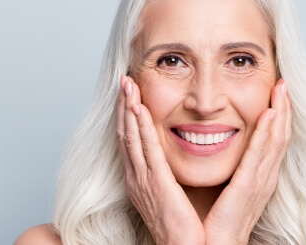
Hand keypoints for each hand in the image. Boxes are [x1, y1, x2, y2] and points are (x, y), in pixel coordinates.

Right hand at [116, 75, 204, 244]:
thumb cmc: (183, 225)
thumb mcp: (170, 194)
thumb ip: (168, 174)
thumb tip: (172, 158)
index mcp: (140, 179)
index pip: (131, 140)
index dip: (128, 115)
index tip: (130, 94)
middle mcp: (136, 177)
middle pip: (125, 133)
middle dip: (123, 106)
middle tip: (124, 80)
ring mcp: (143, 180)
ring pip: (131, 137)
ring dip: (128, 109)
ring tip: (128, 85)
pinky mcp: (155, 183)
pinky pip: (146, 150)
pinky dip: (140, 127)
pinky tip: (138, 108)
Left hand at [203, 79, 291, 244]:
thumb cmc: (216, 220)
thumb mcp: (228, 188)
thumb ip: (232, 168)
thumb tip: (222, 145)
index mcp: (260, 176)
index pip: (274, 140)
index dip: (279, 115)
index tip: (277, 92)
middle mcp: (265, 177)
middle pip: (280, 136)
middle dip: (284, 108)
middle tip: (284, 83)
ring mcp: (260, 182)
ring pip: (276, 141)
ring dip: (280, 113)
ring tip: (281, 89)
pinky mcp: (249, 187)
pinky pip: (259, 155)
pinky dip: (266, 133)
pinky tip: (269, 114)